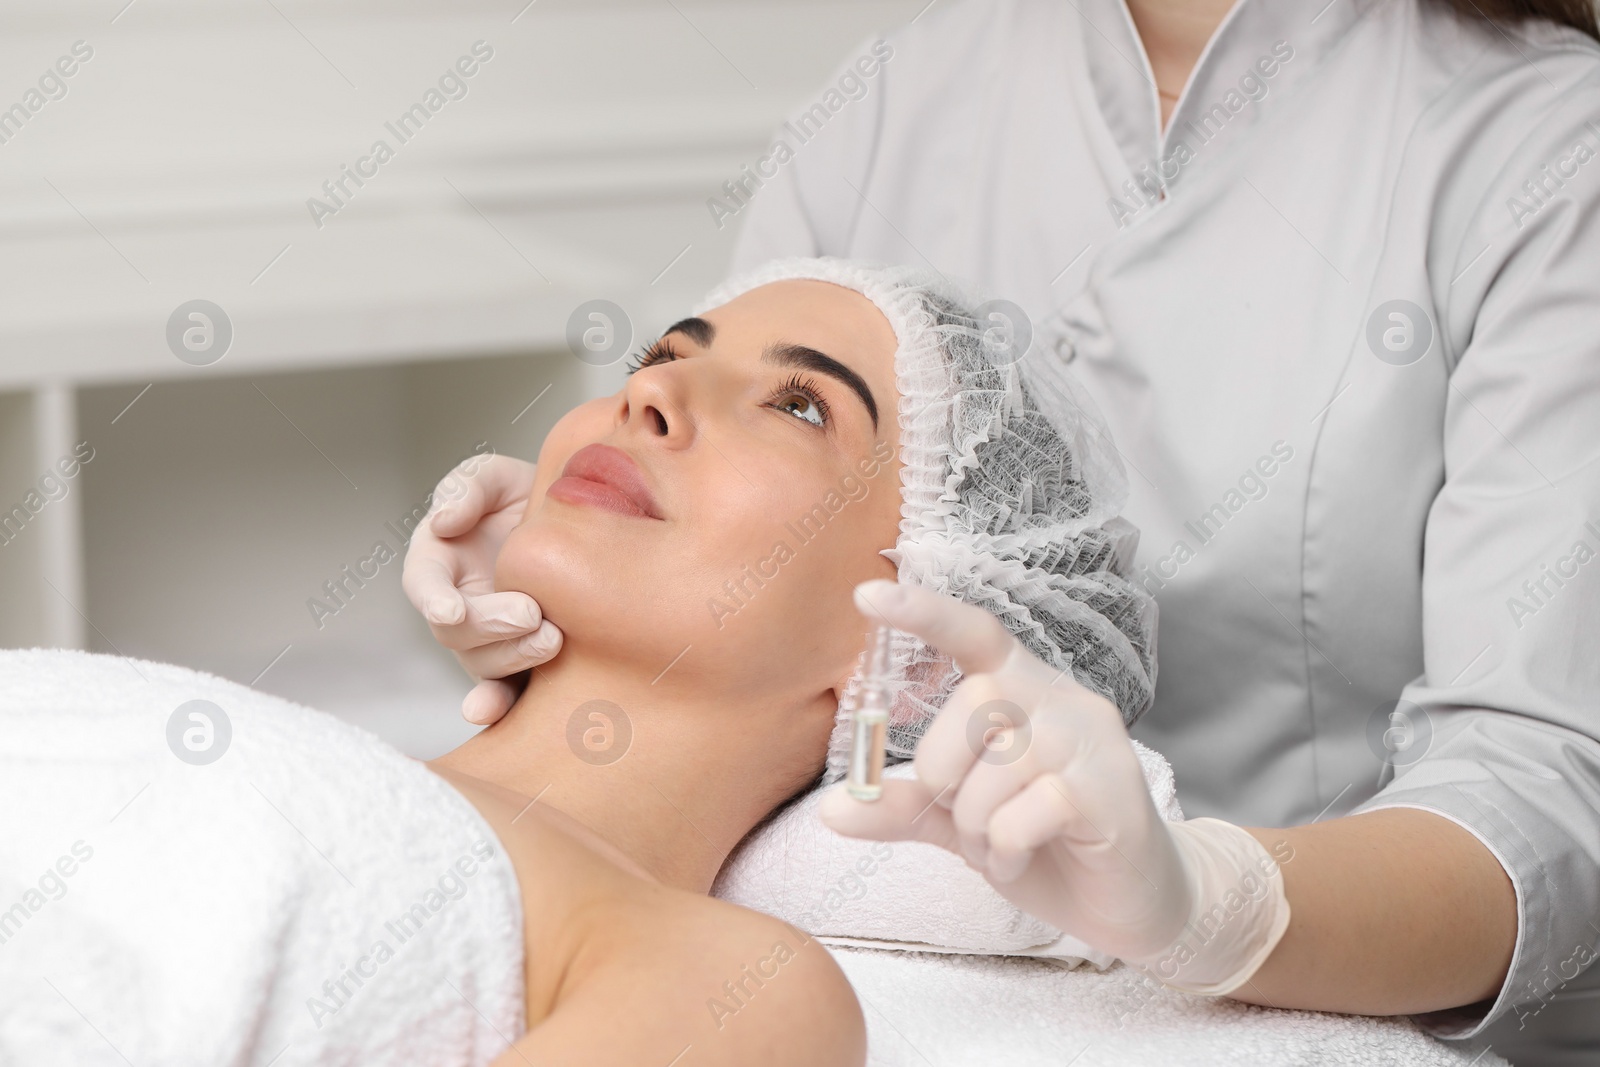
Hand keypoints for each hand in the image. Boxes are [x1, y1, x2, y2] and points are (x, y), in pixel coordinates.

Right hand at [401, 454, 561, 723]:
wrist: (580, 526)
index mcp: (440, 561)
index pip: (424, 584)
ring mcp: (487, 639)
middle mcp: (457, 606)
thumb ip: (467, 488)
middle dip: (491, 627)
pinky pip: (506, 691)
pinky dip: (498, 706)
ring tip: (552, 637)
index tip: (451, 610)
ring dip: (513, 656)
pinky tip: (494, 714)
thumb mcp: (496, 477)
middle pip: (457, 632)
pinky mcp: (518, 660)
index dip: (434, 600)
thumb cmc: (526, 497)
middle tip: (530, 614)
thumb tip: (444, 521)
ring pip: (484, 663)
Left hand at [820, 580, 1288, 993]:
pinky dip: (1006, 850)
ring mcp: (1093, 741)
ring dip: (978, 826)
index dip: (925, 612)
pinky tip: (1022, 861)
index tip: (866, 596)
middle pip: (974, 702)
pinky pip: (1029, 811)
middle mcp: (1063, 700)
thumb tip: (830, 810)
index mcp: (1024, 690)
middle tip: (961, 819)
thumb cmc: (1046, 846)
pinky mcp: (1112, 790)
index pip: (977, 634)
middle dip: (945, 770)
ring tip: (998, 850)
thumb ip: (905, 807)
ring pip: (999, 765)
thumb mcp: (963, 823)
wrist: (1132, 903)